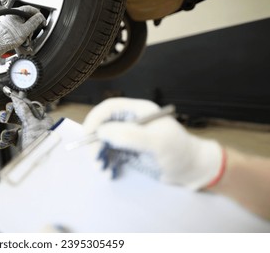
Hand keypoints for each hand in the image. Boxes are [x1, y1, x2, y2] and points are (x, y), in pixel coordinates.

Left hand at [0, 6, 45, 58]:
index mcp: (15, 12)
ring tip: (27, 38)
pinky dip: (23, 34)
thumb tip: (40, 17)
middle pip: (27, 18)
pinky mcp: (10, 29)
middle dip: (32, 26)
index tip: (42, 21)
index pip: (30, 9)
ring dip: (28, 32)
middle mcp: (12, 16)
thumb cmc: (9, 38)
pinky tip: (23, 40)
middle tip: (35, 31)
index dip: (38, 15)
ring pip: (24, 25)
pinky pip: (19, 29)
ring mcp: (10, 22)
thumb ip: (34, 22)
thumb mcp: (26, 30)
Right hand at [0, 93, 53, 149]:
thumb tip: (19, 99)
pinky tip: (3, 144)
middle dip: (10, 114)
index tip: (11, 93)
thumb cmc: (41, 143)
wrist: (40, 164)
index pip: (29, 105)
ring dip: (6, 128)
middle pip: (18, 114)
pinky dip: (5, 140)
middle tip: (7, 113)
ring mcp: (26, 134)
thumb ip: (25, 112)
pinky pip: (10, 138)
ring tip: (5, 132)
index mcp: (41, 118)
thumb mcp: (33, 125)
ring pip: (12, 125)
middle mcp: (34, 125)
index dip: (20, 99)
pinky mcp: (21, 143)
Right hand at [83, 98, 223, 189]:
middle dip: (95, 142)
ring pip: (104, 143)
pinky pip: (110, 155)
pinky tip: (110, 173)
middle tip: (96, 160)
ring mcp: (129, 138)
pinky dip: (107, 164)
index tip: (87, 136)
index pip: (108, 108)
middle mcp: (131, 122)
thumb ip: (129, 135)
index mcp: (138, 111)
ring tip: (103, 170)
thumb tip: (102, 132)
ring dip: (99, 156)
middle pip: (102, 126)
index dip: (95, 119)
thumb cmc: (179, 152)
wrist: (193, 171)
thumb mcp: (157, 142)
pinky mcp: (129, 152)